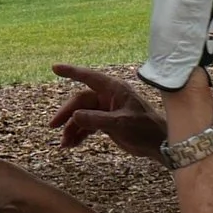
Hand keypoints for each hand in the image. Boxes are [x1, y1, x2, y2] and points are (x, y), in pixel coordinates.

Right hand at [48, 64, 168, 160]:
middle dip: (66, 114)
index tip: (55, 68)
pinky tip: (72, 144)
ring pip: (82, 116)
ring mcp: (107, 110)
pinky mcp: (107, 123)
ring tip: (64, 144)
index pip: (88, 77)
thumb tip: (74, 116)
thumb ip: (96, 120)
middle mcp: (108, 97)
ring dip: (72, 128)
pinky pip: (88, 125)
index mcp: (113, 89)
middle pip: (80, 102)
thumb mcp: (120, 123)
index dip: (71, 72)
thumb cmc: (144, 129)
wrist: (159, 144)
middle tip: (53, 126)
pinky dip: (79, 134)